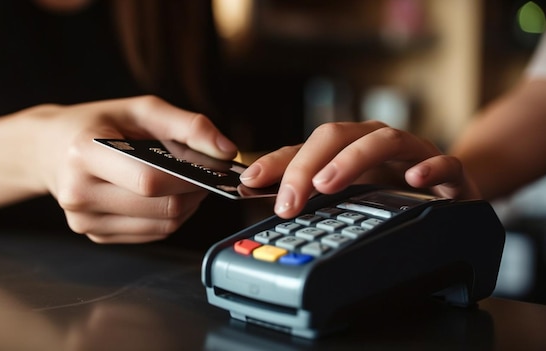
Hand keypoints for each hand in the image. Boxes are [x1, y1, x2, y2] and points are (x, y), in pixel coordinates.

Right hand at [28, 95, 237, 242]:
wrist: (48, 148)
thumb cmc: (96, 124)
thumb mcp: (139, 110)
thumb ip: (187, 125)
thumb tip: (227, 150)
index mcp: (84, 154)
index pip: (150, 180)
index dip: (190, 178)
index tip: (213, 167)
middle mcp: (79, 193)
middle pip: (161, 207)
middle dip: (195, 193)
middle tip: (205, 175)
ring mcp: (84, 220)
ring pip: (161, 227)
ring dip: (187, 207)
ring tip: (187, 183)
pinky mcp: (94, 235)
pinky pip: (150, 235)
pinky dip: (169, 218)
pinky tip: (166, 196)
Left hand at [240, 121, 479, 217]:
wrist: (450, 193)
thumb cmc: (393, 193)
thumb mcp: (347, 198)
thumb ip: (315, 199)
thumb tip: (275, 207)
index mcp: (348, 149)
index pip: (306, 148)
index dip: (277, 162)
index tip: (251, 181)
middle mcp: (376, 143)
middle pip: (337, 135)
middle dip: (306, 165)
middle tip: (288, 200)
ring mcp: (413, 153)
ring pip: (383, 140)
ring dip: (352, 159)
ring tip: (328, 185)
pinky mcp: (450, 171)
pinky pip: (445, 162)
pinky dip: (429, 167)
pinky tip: (414, 179)